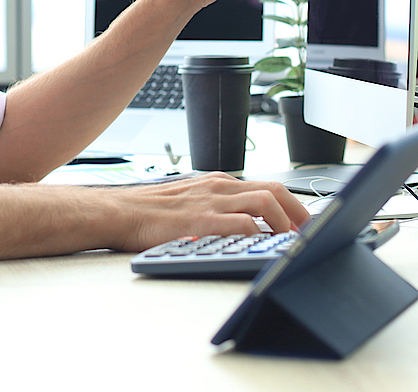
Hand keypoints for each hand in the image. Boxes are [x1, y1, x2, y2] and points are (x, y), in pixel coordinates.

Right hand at [114, 173, 309, 252]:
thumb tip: (247, 228)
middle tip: (312, 236)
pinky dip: (260, 235)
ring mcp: (210, 201)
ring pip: (266, 202)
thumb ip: (217, 208)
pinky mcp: (201, 220)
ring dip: (285, 224)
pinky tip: (263, 248)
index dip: (294, 207)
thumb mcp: (191, 202)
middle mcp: (218, 186)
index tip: (307, 226)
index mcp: (217, 182)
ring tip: (290, 244)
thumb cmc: (150, 213)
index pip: (268, 187)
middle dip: (300, 214)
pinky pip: (242, 223)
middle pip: (275, 191)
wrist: (119, 212)